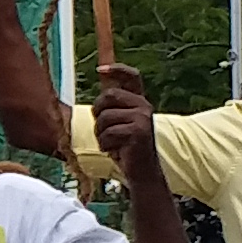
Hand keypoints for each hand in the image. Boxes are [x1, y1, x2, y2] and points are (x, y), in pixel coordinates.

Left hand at [97, 61, 162, 181]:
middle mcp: (144, 106)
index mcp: (139, 101)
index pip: (132, 77)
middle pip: (108, 95)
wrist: (142, 173)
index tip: (100, 70)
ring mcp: (143, 118)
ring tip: (111, 143)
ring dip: (100, 133)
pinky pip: (108, 133)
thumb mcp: (117, 122)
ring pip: (105, 117)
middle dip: (97, 113)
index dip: (117, 69)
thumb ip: (111, 104)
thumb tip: (98, 78)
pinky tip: (116, 151)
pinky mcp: (139, 132)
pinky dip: (106, 145)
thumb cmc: (125, 147)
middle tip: (103, 129)